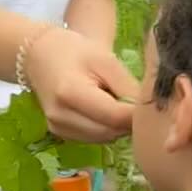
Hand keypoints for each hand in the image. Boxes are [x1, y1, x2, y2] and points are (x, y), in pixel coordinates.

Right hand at [25, 26, 137, 143]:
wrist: (41, 55)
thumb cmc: (75, 52)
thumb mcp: (107, 61)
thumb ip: (128, 88)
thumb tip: (148, 112)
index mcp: (70, 93)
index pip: (114, 116)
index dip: (137, 115)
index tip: (150, 104)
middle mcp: (60, 117)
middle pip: (110, 132)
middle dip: (128, 122)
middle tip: (138, 104)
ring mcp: (57, 128)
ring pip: (104, 139)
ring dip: (117, 127)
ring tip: (118, 104)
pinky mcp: (59, 134)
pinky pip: (93, 139)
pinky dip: (106, 129)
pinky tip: (104, 111)